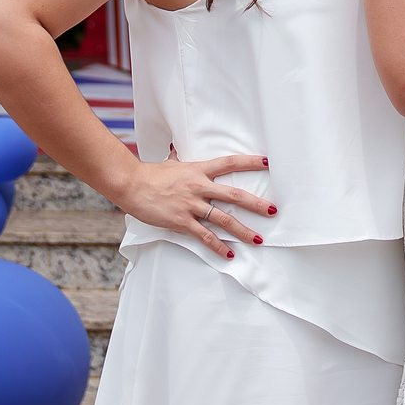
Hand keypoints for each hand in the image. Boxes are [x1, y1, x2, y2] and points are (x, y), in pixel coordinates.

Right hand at [111, 146, 276, 259]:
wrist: (131, 184)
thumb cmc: (150, 174)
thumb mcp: (171, 163)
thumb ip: (179, 160)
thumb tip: (176, 150)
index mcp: (199, 170)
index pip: (229, 163)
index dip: (249, 162)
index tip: (267, 163)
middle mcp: (199, 187)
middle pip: (234, 195)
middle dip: (256, 204)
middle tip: (274, 210)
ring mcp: (191, 205)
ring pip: (223, 219)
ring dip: (243, 230)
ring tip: (259, 239)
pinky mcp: (181, 221)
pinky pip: (204, 236)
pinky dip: (218, 246)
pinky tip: (229, 254)